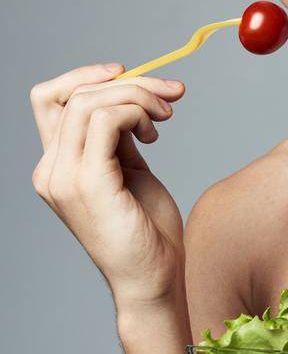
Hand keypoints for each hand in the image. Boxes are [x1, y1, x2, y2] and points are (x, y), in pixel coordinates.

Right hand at [29, 62, 187, 308]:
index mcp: (56, 167)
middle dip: (128, 82)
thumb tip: (127, 98)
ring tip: (166, 117)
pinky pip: (105, 120)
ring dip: (138, 96)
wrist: (156, 279)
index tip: (129, 74)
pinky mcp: (87, 184)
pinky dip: (135, 113)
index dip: (85, 76)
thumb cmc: (148, 232)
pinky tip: (155, 132)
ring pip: (88, 101)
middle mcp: (51, 171)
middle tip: (171, 94)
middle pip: (70, 94)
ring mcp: (64, 178)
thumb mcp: (130, 171)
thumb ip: (117, 137)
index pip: (50, 100)